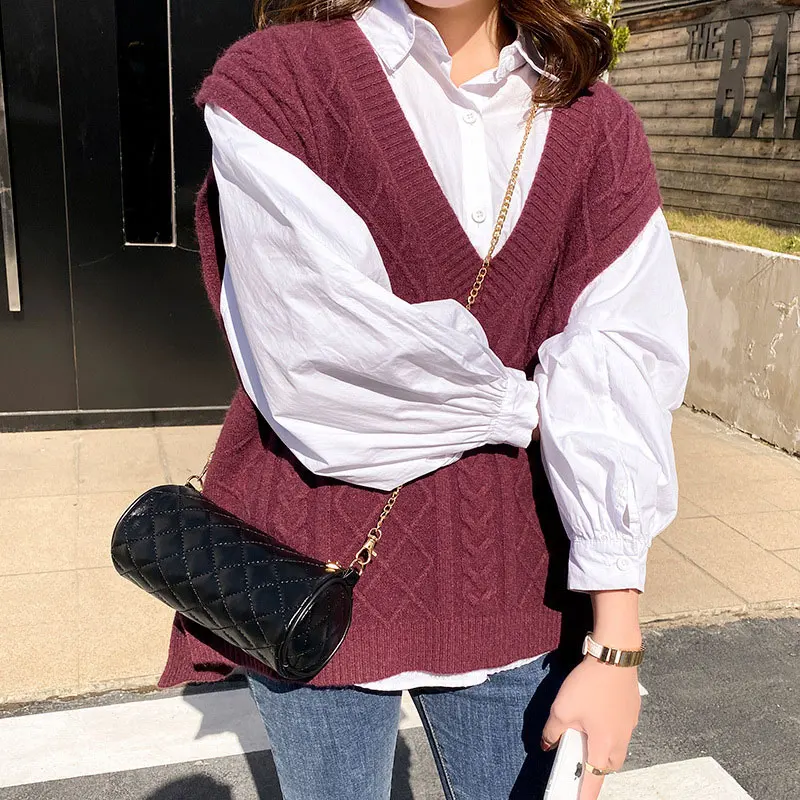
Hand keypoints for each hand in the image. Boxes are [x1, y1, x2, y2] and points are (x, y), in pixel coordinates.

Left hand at [541, 656, 640, 799]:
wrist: (614, 657)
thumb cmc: (590, 683)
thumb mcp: (562, 709)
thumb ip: (552, 731)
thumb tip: (548, 743)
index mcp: (603, 745)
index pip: (592, 780)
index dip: (583, 795)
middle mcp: (620, 740)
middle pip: (606, 766)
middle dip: (592, 767)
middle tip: (576, 758)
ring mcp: (628, 726)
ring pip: (615, 748)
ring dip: (600, 747)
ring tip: (584, 732)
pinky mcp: (630, 712)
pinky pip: (619, 731)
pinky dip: (607, 730)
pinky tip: (595, 713)